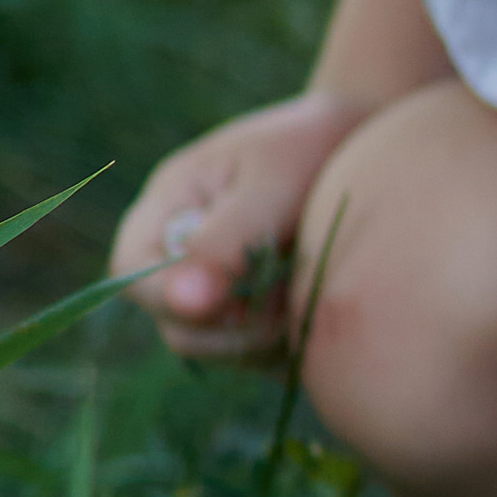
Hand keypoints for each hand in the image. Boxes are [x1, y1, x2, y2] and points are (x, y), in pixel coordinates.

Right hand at [108, 92, 370, 362]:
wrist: (363, 142)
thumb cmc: (310, 148)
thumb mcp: (268, 186)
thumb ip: (224, 242)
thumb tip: (184, 303)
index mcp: (170, 206)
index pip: (132, 271)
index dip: (169, 298)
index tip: (230, 302)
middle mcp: (183, 252)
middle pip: (175, 323)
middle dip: (229, 329)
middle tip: (287, 305)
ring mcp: (219, 286)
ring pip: (217, 347)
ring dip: (263, 339)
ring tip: (307, 295)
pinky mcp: (255, 312)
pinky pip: (257, 354)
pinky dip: (285, 345)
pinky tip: (316, 310)